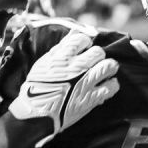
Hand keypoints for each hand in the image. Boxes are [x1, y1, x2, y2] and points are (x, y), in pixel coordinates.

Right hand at [7, 31, 120, 146]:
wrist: (37, 113)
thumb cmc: (36, 88)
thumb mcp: (43, 63)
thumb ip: (60, 48)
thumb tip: (73, 33)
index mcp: (63, 57)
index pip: (82, 39)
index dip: (85, 43)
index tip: (83, 49)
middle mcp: (77, 67)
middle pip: (99, 52)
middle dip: (97, 56)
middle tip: (94, 62)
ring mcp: (86, 82)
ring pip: (109, 66)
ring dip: (109, 67)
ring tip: (105, 71)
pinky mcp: (92, 97)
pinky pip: (111, 87)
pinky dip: (112, 85)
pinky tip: (107, 86)